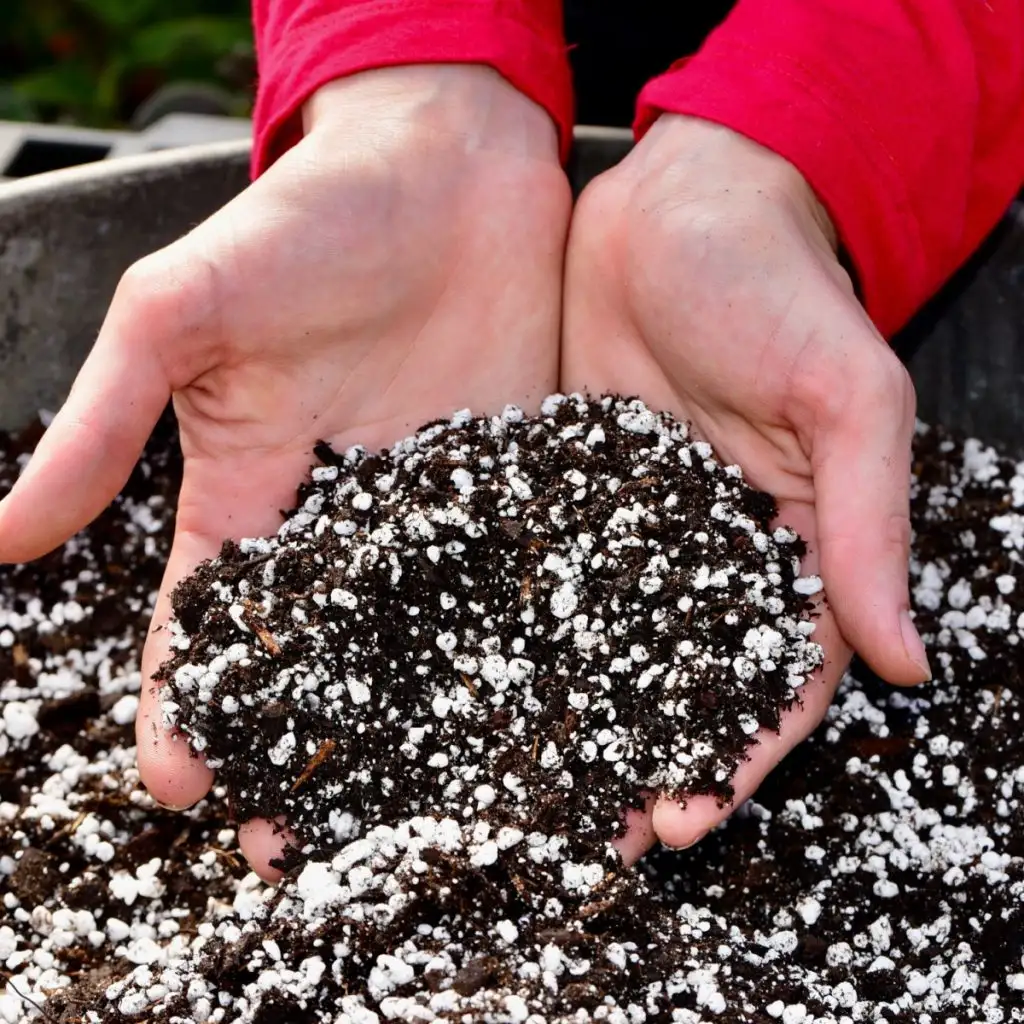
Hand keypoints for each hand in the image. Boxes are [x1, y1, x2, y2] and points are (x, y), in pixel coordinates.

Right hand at [0, 65, 570, 878]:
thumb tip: (2, 537)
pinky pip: (517, 575)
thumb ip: (106, 420)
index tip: (180, 788)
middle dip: (311, 747)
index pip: (215, 622)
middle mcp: (348, 524)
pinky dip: (524, 640)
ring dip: (422, 723)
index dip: (192, 705)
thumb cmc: (307, 224)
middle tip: (307, 848)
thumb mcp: (184, 311)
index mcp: (255, 493)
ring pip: (426, 637)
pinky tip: (537, 708)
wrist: (443, 173)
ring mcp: (438, 514)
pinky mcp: (517, 489)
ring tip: (431, 813)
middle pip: (324, 658)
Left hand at [562, 114, 929, 862]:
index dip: (740, 750)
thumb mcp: (844, 396)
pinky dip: (512, 627)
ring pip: (600, 641)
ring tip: (523, 790)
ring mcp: (625, 527)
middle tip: (594, 836)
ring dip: (571, 716)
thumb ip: (866, 523)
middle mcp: (702, 553)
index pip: (774, 674)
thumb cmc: (776, 286)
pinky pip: (538, 570)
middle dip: (643, 757)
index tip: (691, 815)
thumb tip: (909, 658)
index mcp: (786, 544)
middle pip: (678, 679)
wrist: (674, 206)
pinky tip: (471, 677)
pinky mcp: (560, 490)